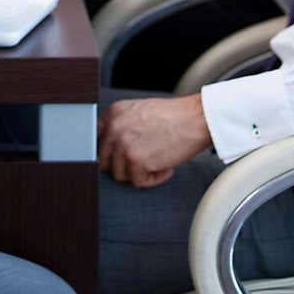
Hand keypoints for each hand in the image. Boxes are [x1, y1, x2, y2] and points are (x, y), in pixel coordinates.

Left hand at [97, 95, 211, 187]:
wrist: (195, 119)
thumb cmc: (173, 116)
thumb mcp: (139, 111)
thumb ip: (122, 124)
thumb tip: (112, 147)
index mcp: (113, 113)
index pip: (98, 140)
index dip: (111, 151)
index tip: (121, 157)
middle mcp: (114, 128)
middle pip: (105, 160)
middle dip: (122, 165)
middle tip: (140, 165)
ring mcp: (123, 145)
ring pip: (119, 174)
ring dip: (138, 174)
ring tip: (155, 165)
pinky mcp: (136, 161)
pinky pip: (138, 182)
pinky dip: (152, 180)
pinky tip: (165, 169)